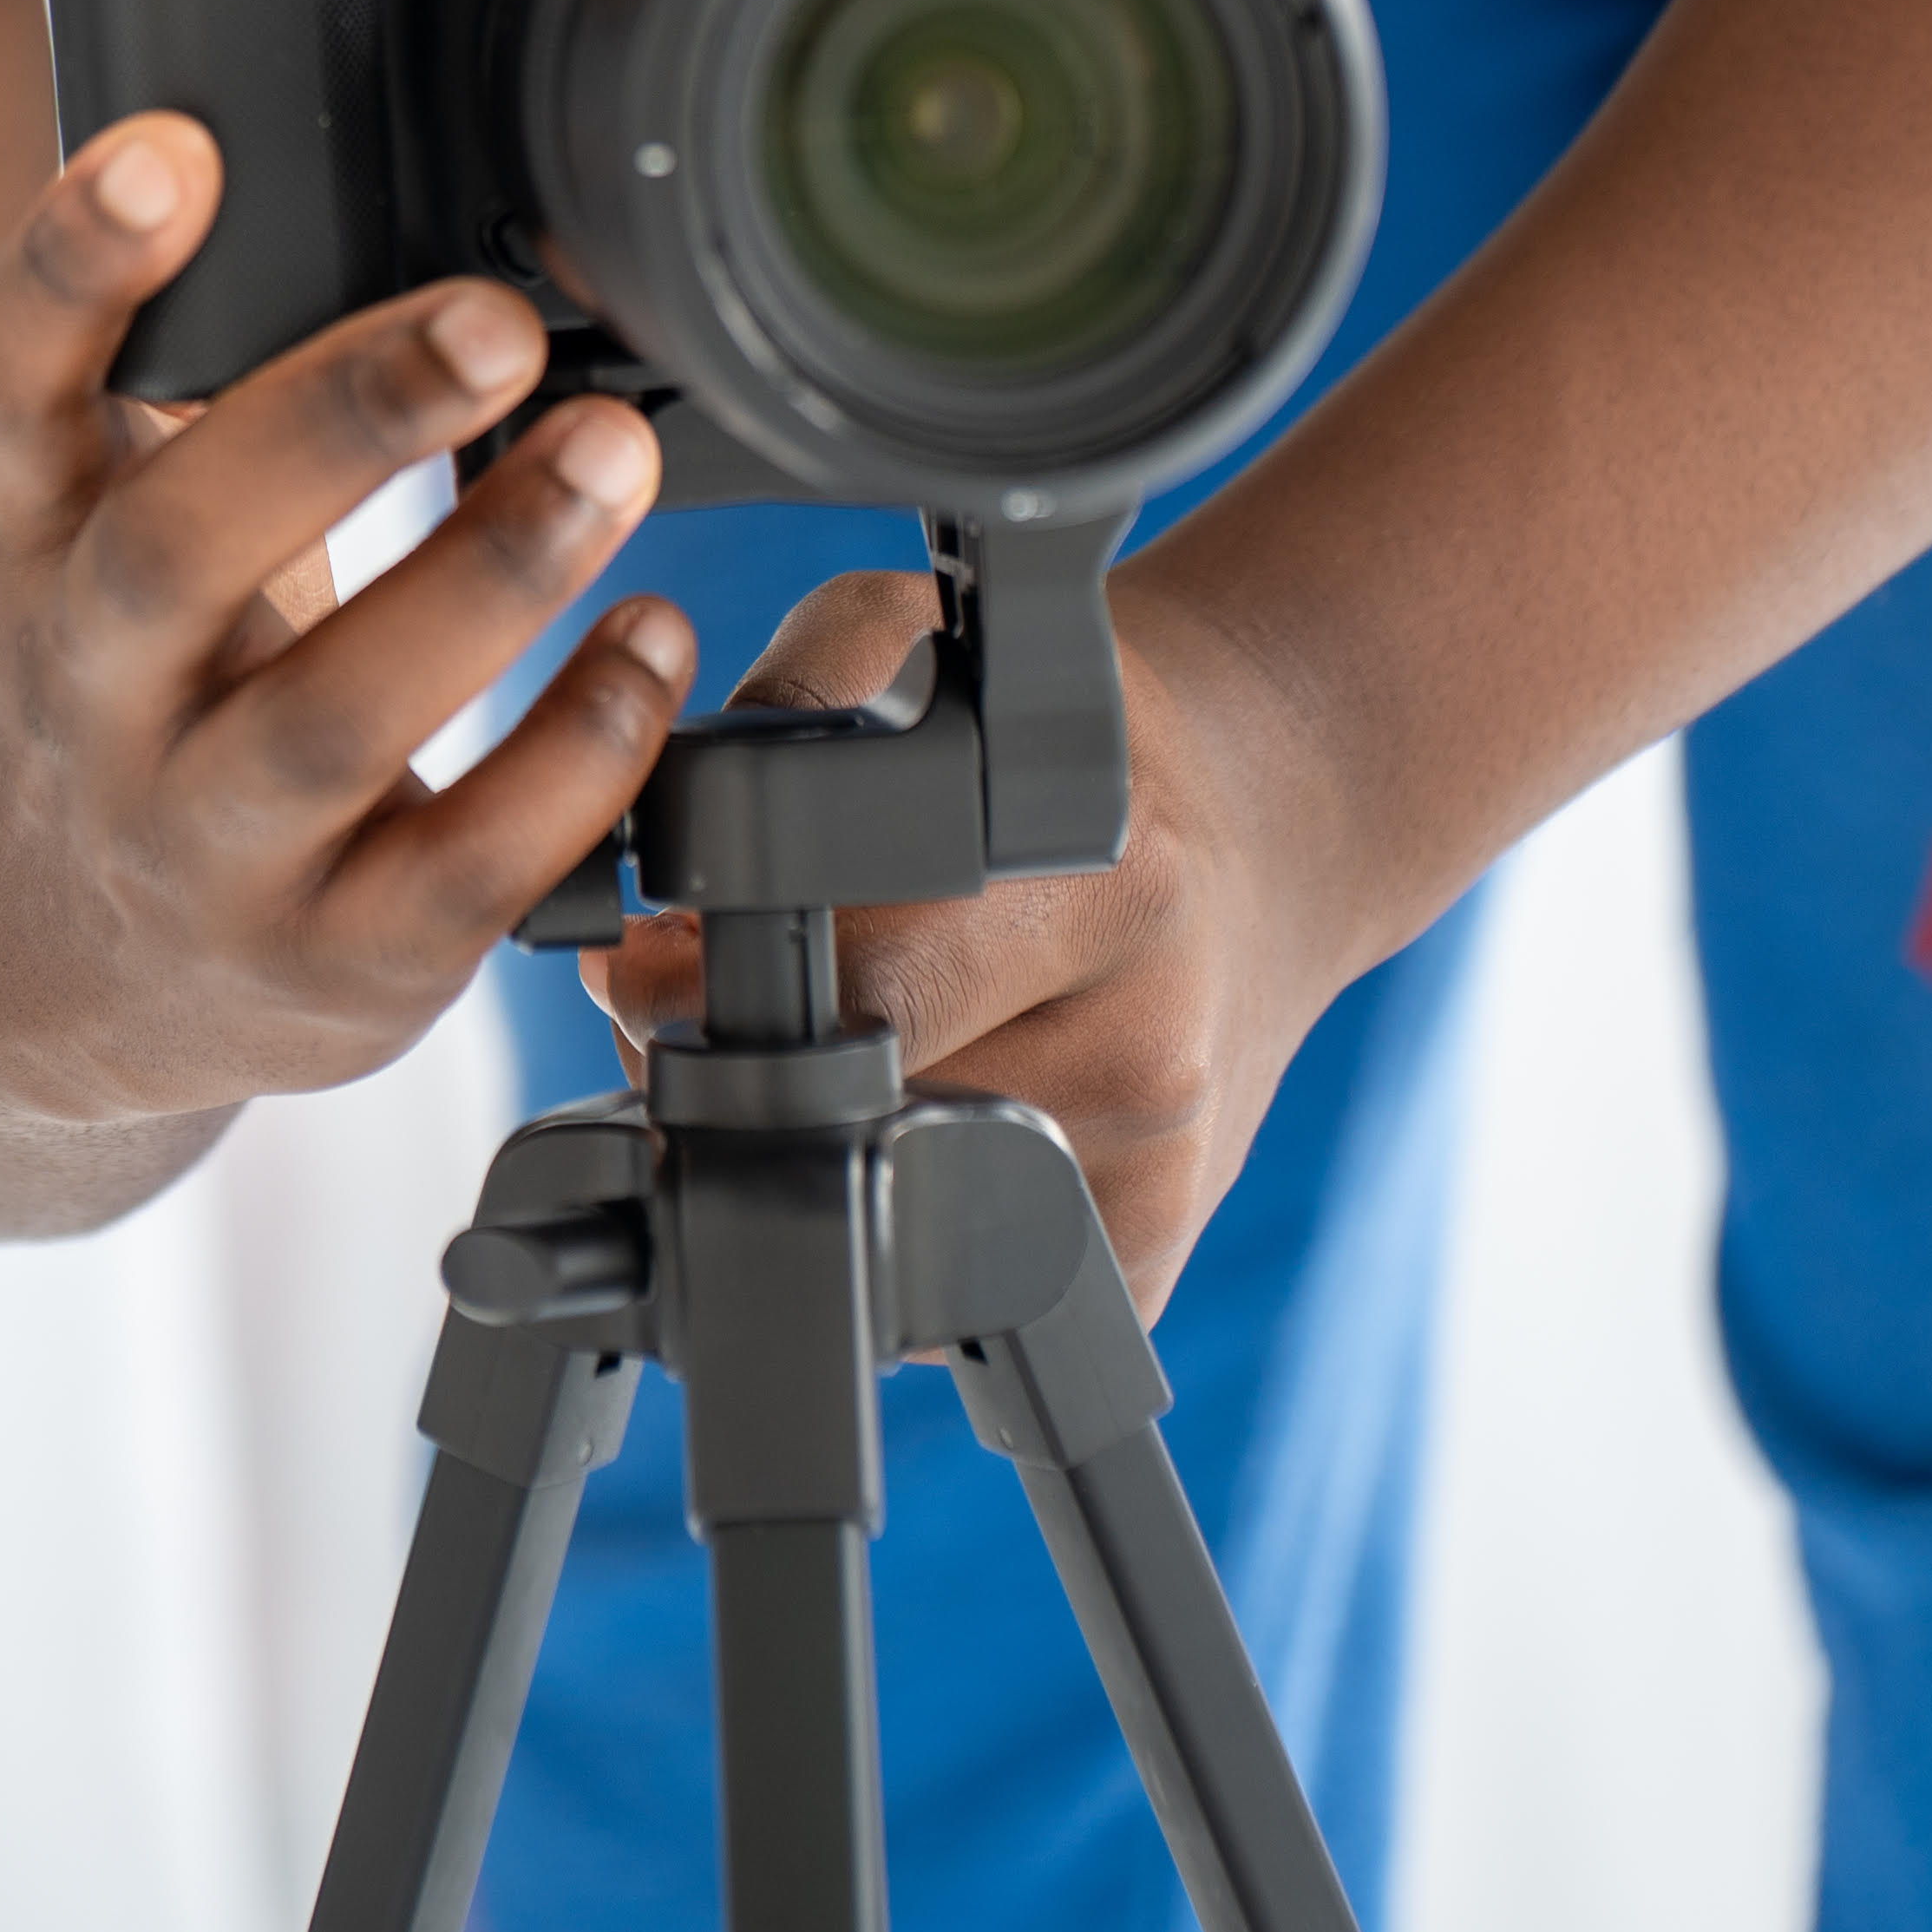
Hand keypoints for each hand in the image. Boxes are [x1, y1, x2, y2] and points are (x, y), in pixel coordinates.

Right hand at [0, 114, 700, 1138]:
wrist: (36, 966)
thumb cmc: (123, 664)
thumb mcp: (86, 506)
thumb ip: (179, 361)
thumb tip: (316, 135)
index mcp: (17, 538)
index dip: (69, 262)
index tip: (173, 145)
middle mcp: (81, 695)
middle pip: (175, 555)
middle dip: (340, 424)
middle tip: (493, 315)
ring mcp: (195, 850)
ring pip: (328, 728)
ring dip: (485, 580)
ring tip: (617, 450)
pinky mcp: (326, 971)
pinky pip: (461, 874)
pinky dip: (570, 758)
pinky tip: (653, 646)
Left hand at [586, 563, 1356, 1313]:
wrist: (1279, 811)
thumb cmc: (1077, 730)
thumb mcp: (923, 640)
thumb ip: (777, 717)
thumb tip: (652, 908)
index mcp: (1110, 875)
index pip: (857, 986)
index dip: (714, 985)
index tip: (659, 961)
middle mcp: (1152, 1041)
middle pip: (852, 1115)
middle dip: (733, 1068)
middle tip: (710, 997)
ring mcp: (1161, 1172)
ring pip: (884, 1207)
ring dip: (803, 1138)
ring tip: (827, 1033)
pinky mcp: (1154, 1258)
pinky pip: (956, 1291)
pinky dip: (893, 1215)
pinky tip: (920, 1107)